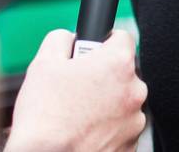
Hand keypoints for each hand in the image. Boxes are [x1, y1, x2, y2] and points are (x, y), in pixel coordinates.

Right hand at [5, 30, 147, 151]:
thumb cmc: (45, 117)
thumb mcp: (43, 63)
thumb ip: (61, 39)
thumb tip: (69, 38)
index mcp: (117, 64)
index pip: (122, 38)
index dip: (104, 42)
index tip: (92, 52)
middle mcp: (134, 91)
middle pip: (122, 73)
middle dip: (103, 77)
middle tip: (77, 88)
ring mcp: (135, 120)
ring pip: (122, 102)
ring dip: (106, 104)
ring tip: (78, 115)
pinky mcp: (131, 144)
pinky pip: (121, 128)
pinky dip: (107, 128)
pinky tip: (84, 131)